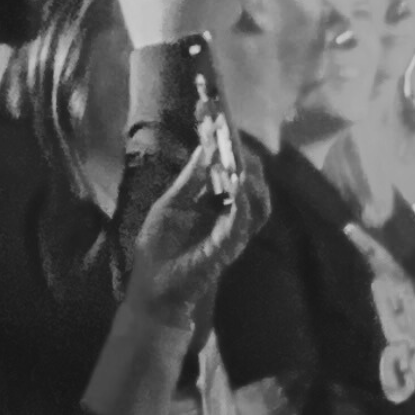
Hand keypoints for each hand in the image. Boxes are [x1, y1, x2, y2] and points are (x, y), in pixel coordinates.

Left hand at [124, 149, 252, 332]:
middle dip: (247, 157)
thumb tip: (206, 146)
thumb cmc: (158, 250)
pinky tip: (237, 186)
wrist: (154, 293)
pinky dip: (244, 203)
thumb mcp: (169, 205)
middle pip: (254, 182)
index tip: (224, 121)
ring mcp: (234, 233)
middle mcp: (230, 216)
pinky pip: (246, 222)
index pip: (234, 170)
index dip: (233, 147)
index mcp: (215, 203)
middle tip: (233, 137)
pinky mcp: (230, 248)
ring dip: (253, 180)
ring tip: (240, 162)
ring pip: (261, 202)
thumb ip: (190, 179)